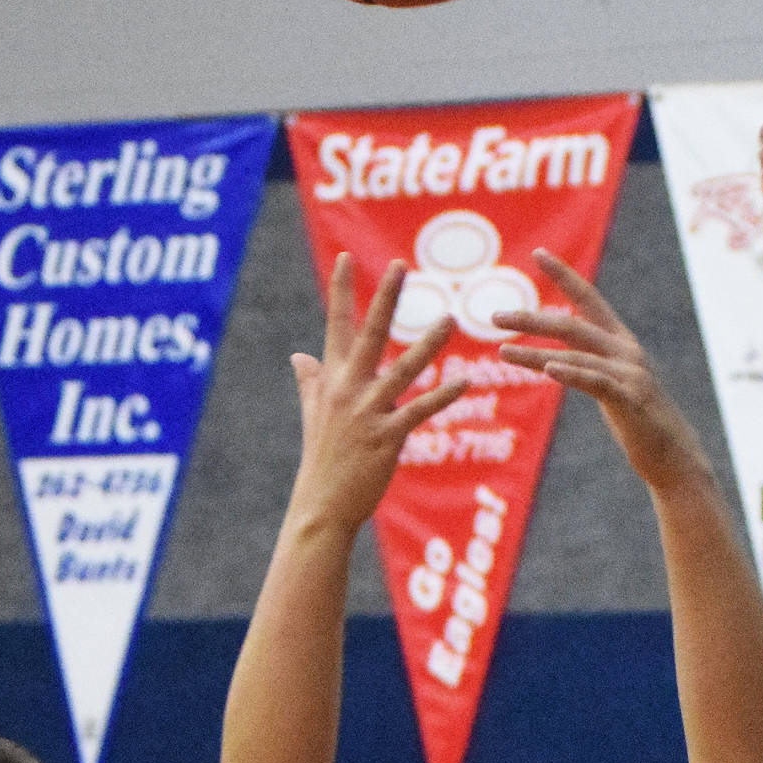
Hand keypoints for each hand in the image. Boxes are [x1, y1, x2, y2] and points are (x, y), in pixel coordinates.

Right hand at [290, 255, 467, 536]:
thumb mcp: (313, 414)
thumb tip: (298, 356)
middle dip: (385, 298)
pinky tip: (465, 382)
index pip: (336, 326)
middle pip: (369, 334)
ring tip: (451, 318)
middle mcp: (348, 389)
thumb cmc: (322, 459)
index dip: (342, 292)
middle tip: (400, 264)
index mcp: (332, 379)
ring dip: (428, 343)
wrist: (322, 504)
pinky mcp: (387, 437)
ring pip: (402, 369)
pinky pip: (419, 411)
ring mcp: (368, 412)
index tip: (345, 258)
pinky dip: (442, 397)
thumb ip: (309, 381)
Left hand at [498, 256, 706, 494]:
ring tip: (502, 352)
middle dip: (531, 319)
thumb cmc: (640, 424)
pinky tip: (548, 368)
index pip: (588, 299)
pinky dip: (570, 373)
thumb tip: (556, 358)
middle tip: (495, 317)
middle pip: (572, 325)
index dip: (564, 275)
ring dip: (534, 354)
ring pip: (574, 355)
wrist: (675, 458)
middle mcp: (626, 351)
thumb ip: (589, 364)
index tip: (538, 253)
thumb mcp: (612, 385)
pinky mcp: (629, 400)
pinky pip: (595, 381)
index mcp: (622, 342)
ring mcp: (629, 374)